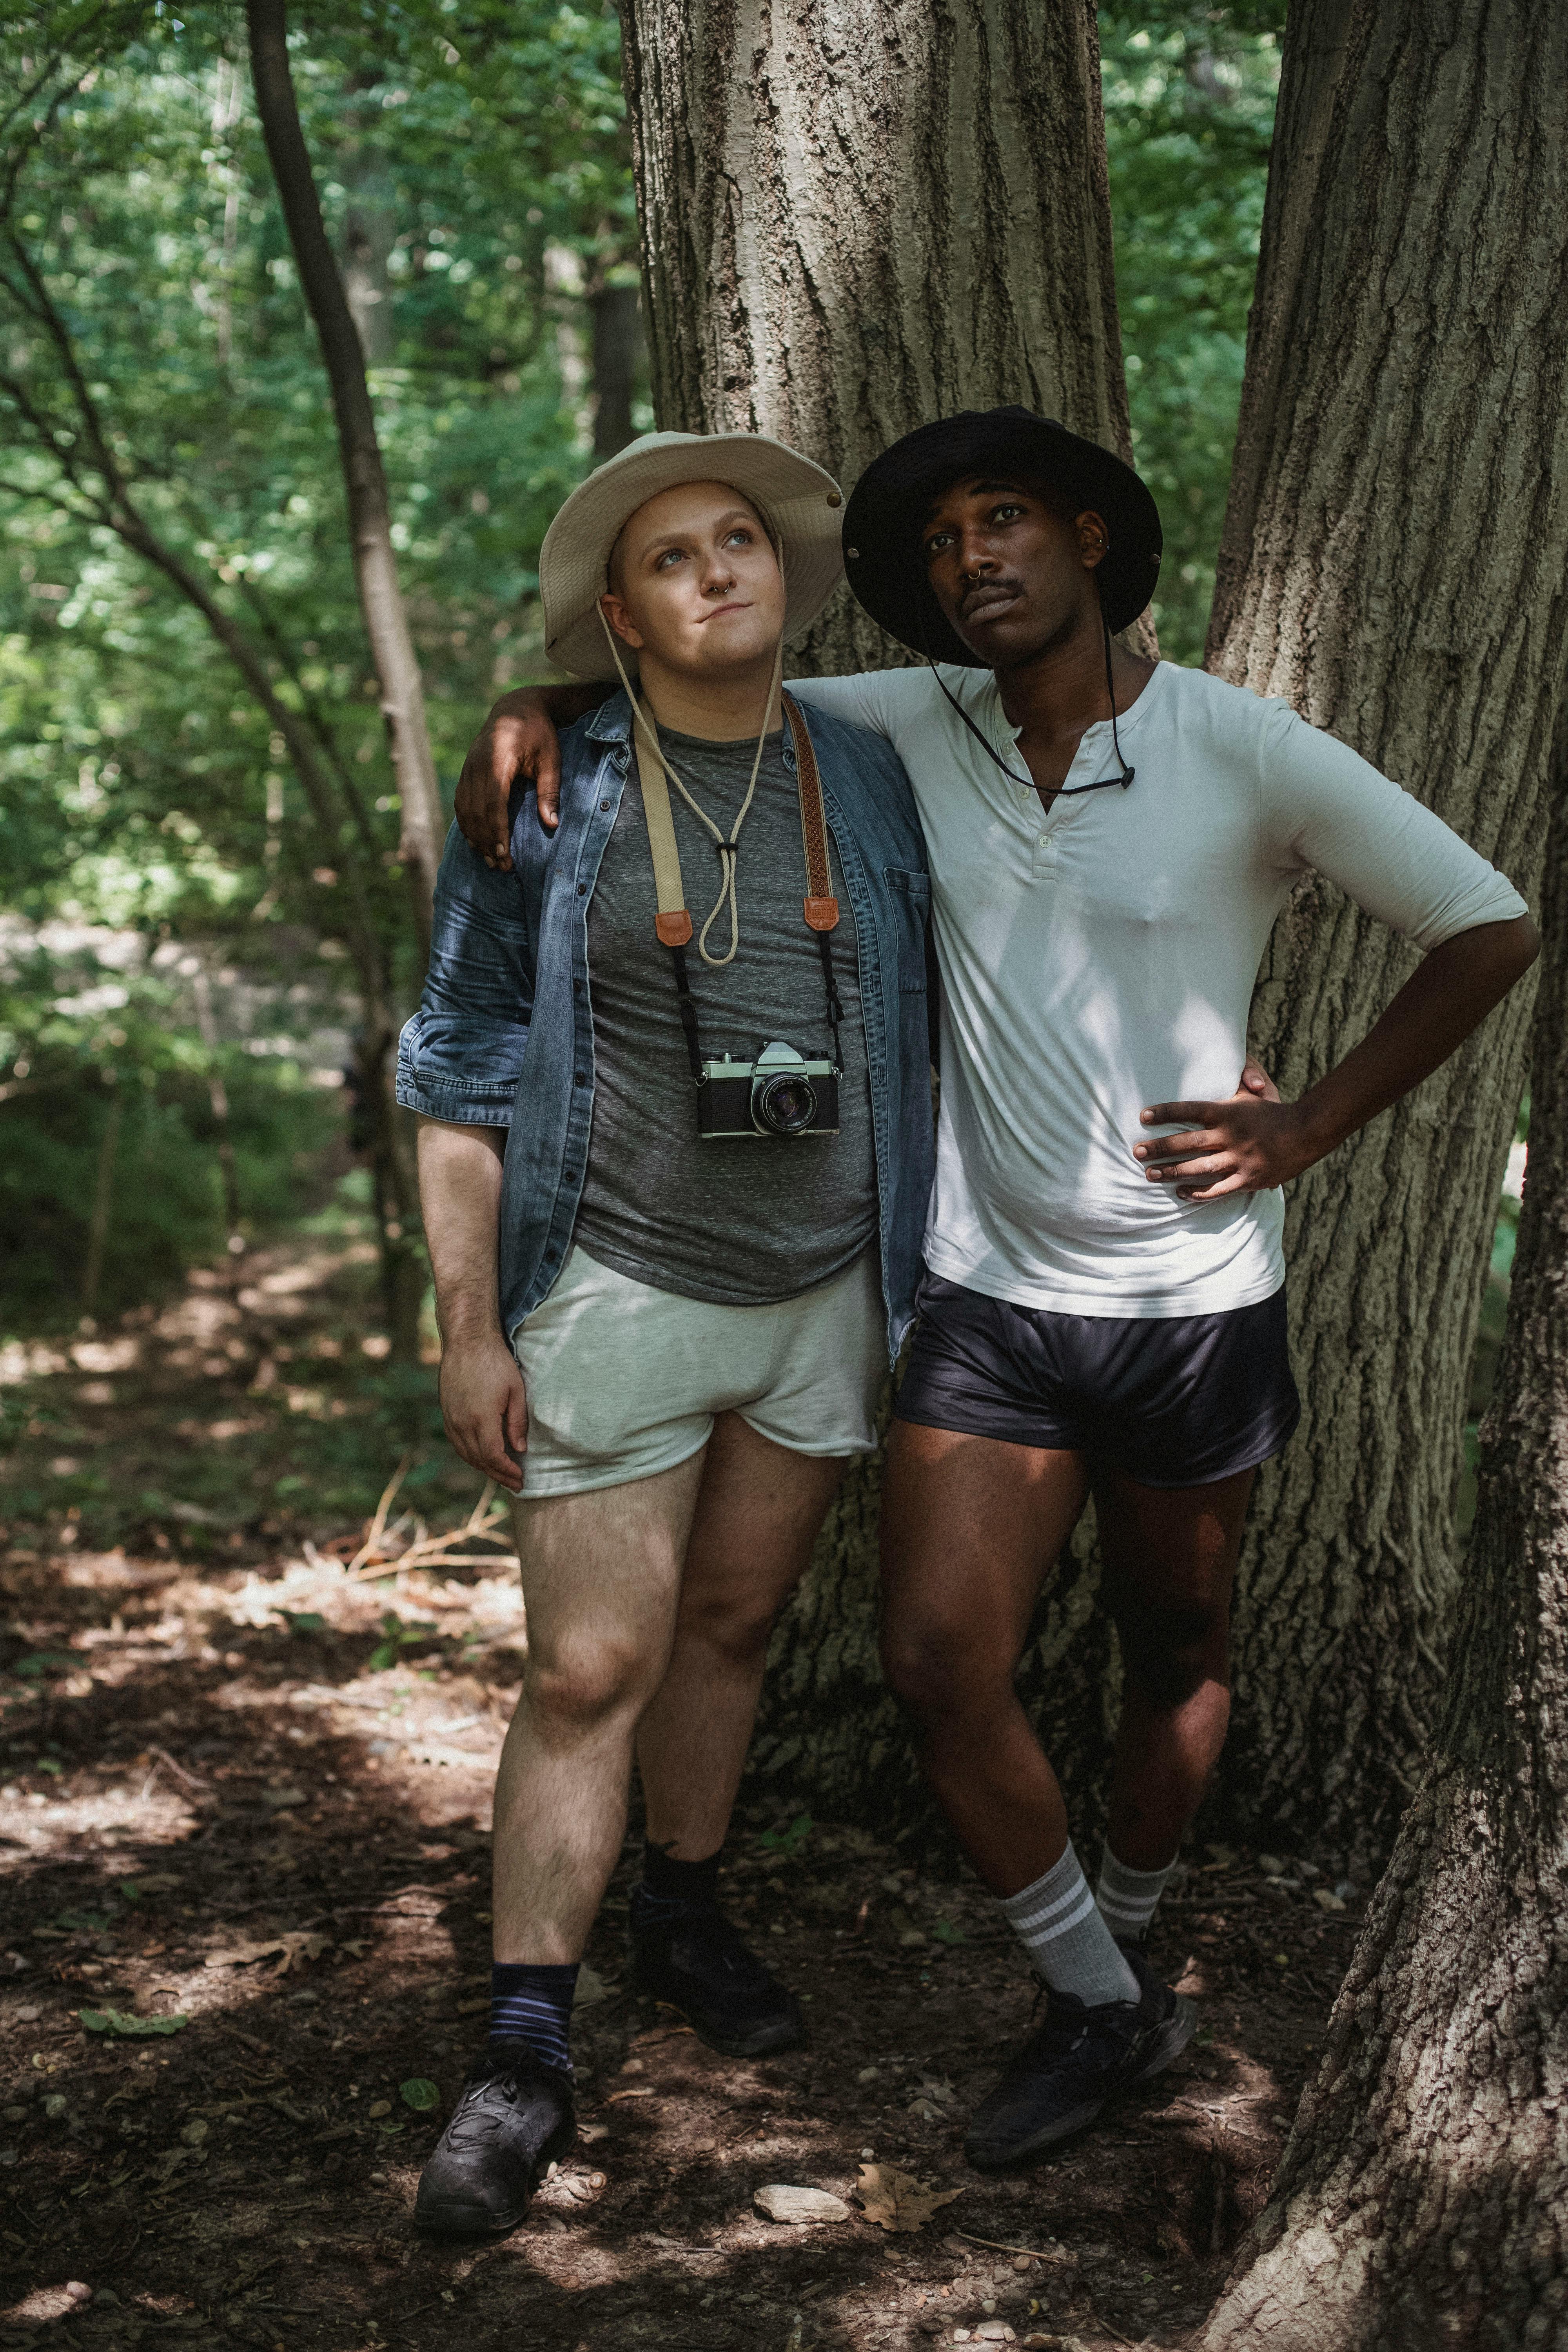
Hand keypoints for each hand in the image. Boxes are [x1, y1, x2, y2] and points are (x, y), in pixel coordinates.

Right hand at [438, 1331, 527, 1491]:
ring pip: (466, 1454)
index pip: (494, 1457)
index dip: (507, 1471)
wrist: (466, 1341)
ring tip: (501, 1474)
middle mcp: (462, 1423)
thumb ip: (517, 1422)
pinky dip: (470, 1455)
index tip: (521, 1478)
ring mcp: (451, 1419)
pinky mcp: (446, 1413)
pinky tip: (482, 1456)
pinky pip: (457, 1443)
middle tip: (515, 1483)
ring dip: (484, 1467)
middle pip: (479, 1460)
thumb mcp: (516, 1390)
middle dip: (498, 1475)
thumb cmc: (495, 1362)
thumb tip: (520, 1449)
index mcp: (481, 1418)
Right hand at [454, 690, 562, 870]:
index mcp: (499, 758)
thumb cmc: (539, 733)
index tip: (504, 854)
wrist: (516, 707)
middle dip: (487, 841)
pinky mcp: (465, 771)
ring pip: (465, 809)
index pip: (493, 801)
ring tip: (490, 861)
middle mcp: (477, 763)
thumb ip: (550, 791)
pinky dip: (467, 824)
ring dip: (476, 837)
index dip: (496, 830)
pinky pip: (461, 802)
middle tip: (501, 867)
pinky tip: (476, 842)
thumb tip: (552, 825)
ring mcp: (468, 767)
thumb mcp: (551, 758)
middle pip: (476, 810)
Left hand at [1135, 1065, 1313, 1200]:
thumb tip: (1224, 1062)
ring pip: (1198, 1168)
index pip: (1189, 1109)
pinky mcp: (1248, 1179)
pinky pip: (1218, 1189)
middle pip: (1187, 1142)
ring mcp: (1239, 1159)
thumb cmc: (1273, 1111)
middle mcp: (1231, 1136)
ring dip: (1171, 1172)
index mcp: (1228, 1112)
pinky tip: (1180, 1192)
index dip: (1165, 1112)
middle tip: (1136, 1152)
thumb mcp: (1251, 1094)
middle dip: (1159, 1148)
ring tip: (1149, 1174)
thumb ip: (1231, 1082)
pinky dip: (1198, 1193)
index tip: (1142, 1116)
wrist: (1307, 1132)